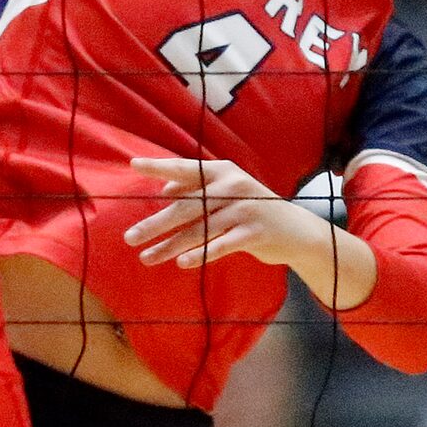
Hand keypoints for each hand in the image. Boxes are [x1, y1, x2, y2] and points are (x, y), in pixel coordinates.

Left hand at [124, 155, 320, 270]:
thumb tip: (164, 191)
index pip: (185, 168)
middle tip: (130, 237)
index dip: (159, 166)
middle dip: (155, 223)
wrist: (296, 230)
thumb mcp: (226, 193)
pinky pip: (220, 245)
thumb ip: (197, 190)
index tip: (134, 164)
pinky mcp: (254, 232)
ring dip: (170, 246)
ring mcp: (244, 208)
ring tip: (147, 258)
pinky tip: (182, 263)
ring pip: (198, 231)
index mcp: (222, 171)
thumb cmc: (251, 209)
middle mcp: (232, 185)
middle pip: (186, 206)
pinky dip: (200, 254)